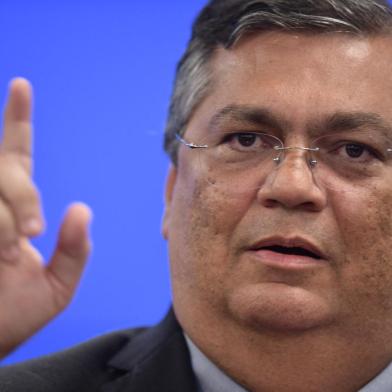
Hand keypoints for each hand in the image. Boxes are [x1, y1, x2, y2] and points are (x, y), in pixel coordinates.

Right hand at [0, 78, 91, 357]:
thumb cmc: (12, 319)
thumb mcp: (55, 289)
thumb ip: (74, 251)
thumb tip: (82, 208)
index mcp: (12, 212)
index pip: (14, 156)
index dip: (17, 120)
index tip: (22, 84)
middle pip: (6, 170)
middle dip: (21, 198)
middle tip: (28, 235)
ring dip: (2, 220)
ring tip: (6, 254)